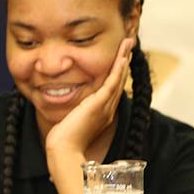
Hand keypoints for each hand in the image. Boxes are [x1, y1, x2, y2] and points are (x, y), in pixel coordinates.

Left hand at [44, 37, 133, 157]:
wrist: (64, 150)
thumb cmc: (64, 142)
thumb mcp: (72, 123)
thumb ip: (76, 115)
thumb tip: (72, 112)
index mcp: (102, 114)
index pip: (112, 89)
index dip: (118, 72)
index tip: (120, 58)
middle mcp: (108, 110)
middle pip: (120, 81)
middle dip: (124, 61)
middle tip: (129, 45)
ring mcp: (106, 107)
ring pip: (119, 79)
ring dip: (124, 59)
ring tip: (129, 43)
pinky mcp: (100, 105)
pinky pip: (113, 83)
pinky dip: (118, 69)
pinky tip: (123, 57)